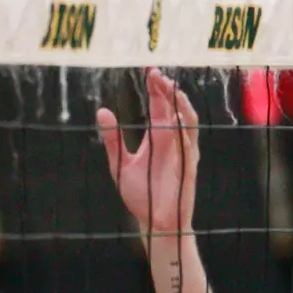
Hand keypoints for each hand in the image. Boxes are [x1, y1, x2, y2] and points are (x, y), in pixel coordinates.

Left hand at [99, 69, 199, 238]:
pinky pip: (190, 145)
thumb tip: (102, 111)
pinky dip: (185, 131)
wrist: (153, 221)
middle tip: (155, 73)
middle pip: (173, 108)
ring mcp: (183, 152)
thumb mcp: (120, 164)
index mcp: (157, 137)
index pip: (158, 106)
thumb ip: (112, 139)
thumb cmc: (140, 194)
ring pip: (187, 122)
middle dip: (166, 90)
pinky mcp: (188, 167)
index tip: (148, 70)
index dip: (155, 88)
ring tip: (170, 89)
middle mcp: (172, 140)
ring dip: (179, 105)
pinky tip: (178, 119)